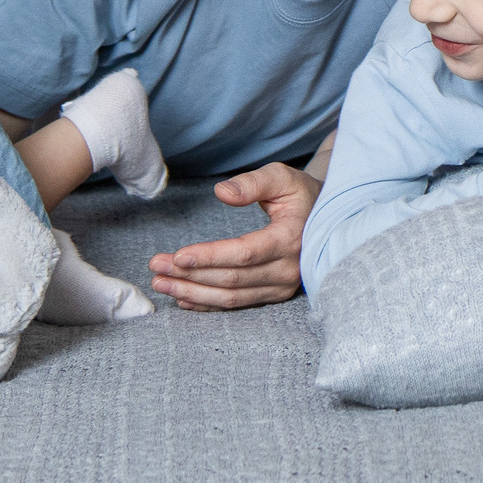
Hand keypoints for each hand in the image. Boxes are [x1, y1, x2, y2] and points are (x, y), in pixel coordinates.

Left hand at [147, 161, 316, 309]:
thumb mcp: (281, 177)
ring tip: (161, 283)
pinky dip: (208, 305)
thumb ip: (252, 183)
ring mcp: (282, 287)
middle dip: (190, 275)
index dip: (209, 256)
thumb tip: (221, 192)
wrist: (326, 217)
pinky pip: (237, 305)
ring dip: (193, 293)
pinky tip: (183, 298)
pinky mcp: (274, 295)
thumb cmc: (300, 194)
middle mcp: (288, 269)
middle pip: (232, 279)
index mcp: (291, 238)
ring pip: (232, 297)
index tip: (177, 254)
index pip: (244, 253)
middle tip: (155, 267)